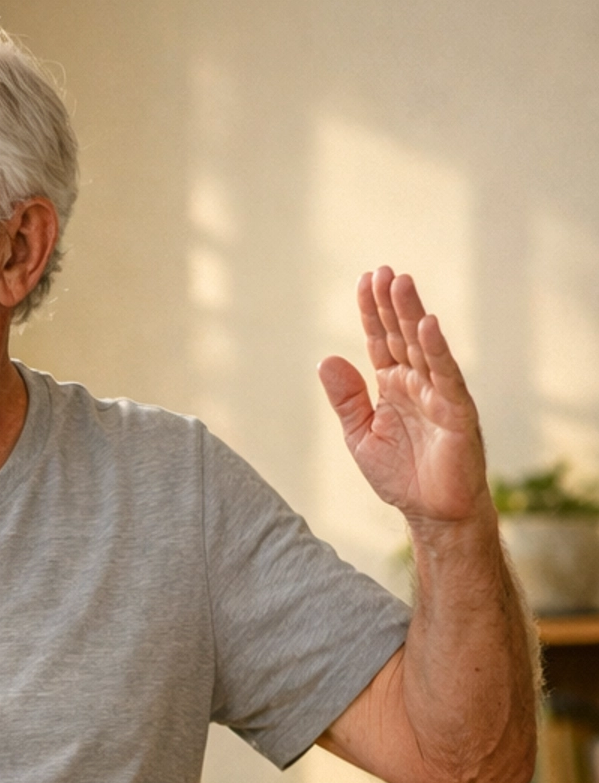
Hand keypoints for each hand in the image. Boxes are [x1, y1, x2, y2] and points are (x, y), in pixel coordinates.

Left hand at [318, 267, 489, 528]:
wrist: (431, 512)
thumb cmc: (400, 475)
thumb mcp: (360, 435)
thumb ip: (346, 399)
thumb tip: (326, 359)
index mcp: (393, 385)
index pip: (380, 340)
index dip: (372, 311)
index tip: (364, 280)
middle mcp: (417, 382)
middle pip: (401, 334)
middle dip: (391, 303)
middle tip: (383, 270)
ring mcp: (438, 393)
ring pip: (423, 346)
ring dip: (412, 314)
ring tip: (401, 282)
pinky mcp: (456, 410)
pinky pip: (445, 375)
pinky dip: (436, 350)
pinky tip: (427, 324)